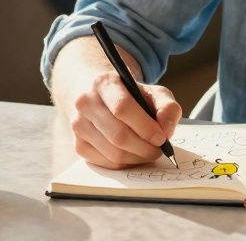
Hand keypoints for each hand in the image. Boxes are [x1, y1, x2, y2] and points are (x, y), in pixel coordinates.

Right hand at [58, 68, 181, 169]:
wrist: (100, 97)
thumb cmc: (130, 96)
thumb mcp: (152, 92)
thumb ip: (166, 106)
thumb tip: (167, 130)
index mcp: (104, 83)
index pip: (122, 108)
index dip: (145, 127)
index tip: (162, 138)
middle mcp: (85, 102)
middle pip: (118, 135)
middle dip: (144, 147)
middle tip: (159, 150)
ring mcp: (78, 125)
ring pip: (113, 153)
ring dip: (137, 158)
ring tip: (149, 152)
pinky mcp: (78, 144)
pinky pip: (106, 163)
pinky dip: (125, 164)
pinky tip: (134, 154)